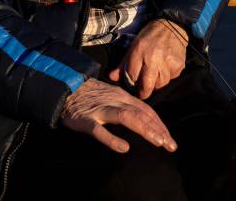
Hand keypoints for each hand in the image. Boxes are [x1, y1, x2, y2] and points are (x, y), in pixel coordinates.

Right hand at [61, 78, 177, 153]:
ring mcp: (100, 109)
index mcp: (122, 96)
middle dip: (158, 129)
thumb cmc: (89, 95)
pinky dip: (112, 139)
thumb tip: (145, 120)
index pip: (146, 110)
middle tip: (170, 145)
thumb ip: (126, 106)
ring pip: (126, 117)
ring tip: (158, 142)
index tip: (169, 138)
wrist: (64, 87)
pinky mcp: (86, 120)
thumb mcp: (111, 96)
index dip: (159, 124)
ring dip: (144, 129)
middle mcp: (115, 101)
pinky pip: (99, 130)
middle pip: (141, 113)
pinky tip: (123, 148)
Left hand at [108, 18, 187, 99]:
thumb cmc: (149, 36)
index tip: (133, 86)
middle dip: (144, 92)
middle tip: (143, 92)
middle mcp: (153, 57)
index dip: (132, 84)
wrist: (172, 25)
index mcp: (139, 51)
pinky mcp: (178, 64)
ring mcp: (167, 61)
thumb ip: (123, 64)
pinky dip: (168, 76)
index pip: (132, 76)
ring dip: (157, 83)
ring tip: (155, 75)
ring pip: (160, 84)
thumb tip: (112, 77)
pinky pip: (171, 78)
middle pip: (147, 85)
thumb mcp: (134, 46)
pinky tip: (166, 67)